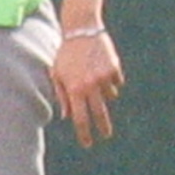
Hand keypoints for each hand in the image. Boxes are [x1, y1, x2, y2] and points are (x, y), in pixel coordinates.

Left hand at [51, 29, 122, 147]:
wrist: (82, 31)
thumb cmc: (66, 54)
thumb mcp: (57, 74)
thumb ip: (62, 96)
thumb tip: (67, 116)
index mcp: (74, 89)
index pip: (80, 118)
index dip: (84, 133)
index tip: (88, 143)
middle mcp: (90, 86)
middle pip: (99, 114)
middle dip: (103, 127)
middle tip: (105, 135)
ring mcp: (104, 78)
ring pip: (109, 97)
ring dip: (104, 94)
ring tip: (94, 78)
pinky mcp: (115, 69)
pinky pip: (116, 83)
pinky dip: (111, 81)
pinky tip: (101, 68)